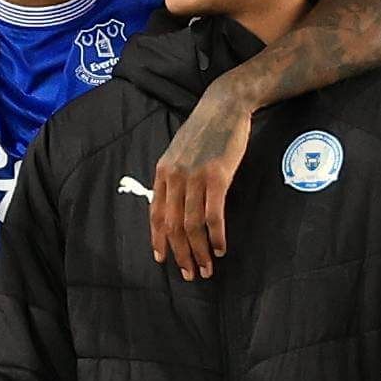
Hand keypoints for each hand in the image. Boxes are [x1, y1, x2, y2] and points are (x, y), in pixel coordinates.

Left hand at [150, 74, 254, 281]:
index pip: (156, 215)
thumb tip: (172, 205)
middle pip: (173, 226)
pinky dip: (215, 236)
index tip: (163, 260)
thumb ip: (173, 177)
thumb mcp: (179, 151)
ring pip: (192, 225)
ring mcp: (195, 177)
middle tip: (190, 274)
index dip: (158, 240)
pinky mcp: (217, 176)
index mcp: (162, 172)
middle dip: (181, 254)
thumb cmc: (204, 130)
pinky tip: (220, 248)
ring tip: (207, 269)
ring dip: (199, 252)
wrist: (224, 105)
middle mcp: (174, 177)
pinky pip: (213, 214)